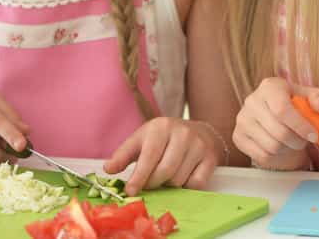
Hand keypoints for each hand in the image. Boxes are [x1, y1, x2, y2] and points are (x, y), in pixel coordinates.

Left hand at [102, 117, 221, 193]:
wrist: (199, 131)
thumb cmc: (164, 138)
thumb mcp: (141, 140)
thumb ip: (123, 155)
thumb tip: (108, 169)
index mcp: (160, 127)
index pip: (148, 155)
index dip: (138, 176)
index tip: (130, 191)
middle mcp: (181, 133)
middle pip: (164, 171)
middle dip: (153, 183)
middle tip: (148, 185)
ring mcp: (198, 145)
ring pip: (179, 180)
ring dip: (169, 184)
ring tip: (166, 175)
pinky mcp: (210, 158)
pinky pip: (195, 183)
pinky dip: (186, 186)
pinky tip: (182, 175)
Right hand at [233, 77, 318, 170]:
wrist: (276, 118)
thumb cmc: (297, 107)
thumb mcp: (312, 99)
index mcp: (270, 87)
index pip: (282, 110)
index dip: (300, 126)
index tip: (314, 135)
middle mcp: (251, 100)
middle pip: (279, 131)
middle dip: (298, 141)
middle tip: (304, 140)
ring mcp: (242, 119)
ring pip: (272, 146)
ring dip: (288, 149)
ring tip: (291, 142)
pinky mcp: (238, 136)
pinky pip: (262, 155)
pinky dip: (276, 157)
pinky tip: (279, 147)